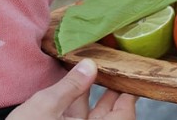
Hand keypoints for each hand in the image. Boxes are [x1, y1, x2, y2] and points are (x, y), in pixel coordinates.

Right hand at [7, 59, 137, 118]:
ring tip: (94, 66)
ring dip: (93, 93)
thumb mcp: (45, 106)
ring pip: (92, 115)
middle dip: (111, 88)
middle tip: (113, 63)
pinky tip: (74, 82)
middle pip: (110, 113)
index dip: (128, 92)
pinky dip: (77, 101)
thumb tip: (90, 66)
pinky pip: (77, 118)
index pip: (124, 113)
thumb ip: (71, 86)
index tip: (131, 71)